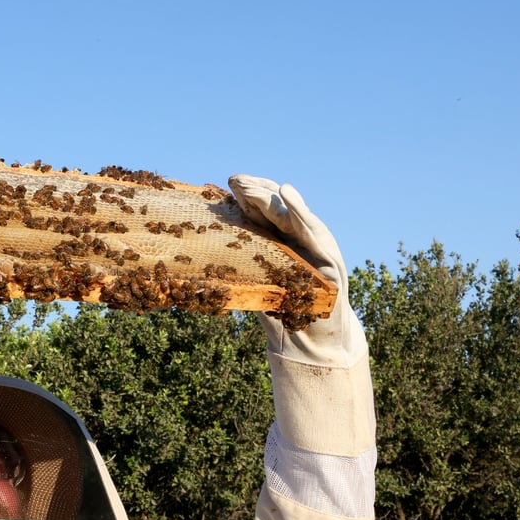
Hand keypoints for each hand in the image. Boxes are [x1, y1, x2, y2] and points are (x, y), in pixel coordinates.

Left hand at [228, 174, 359, 367]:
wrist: (315, 338)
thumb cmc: (283, 313)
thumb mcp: (256, 289)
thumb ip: (235, 278)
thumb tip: (192, 284)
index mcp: (277, 239)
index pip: (261, 209)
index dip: (246, 195)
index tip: (227, 185)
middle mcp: (296, 236)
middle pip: (273, 206)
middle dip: (254, 192)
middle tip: (234, 181)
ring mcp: (313, 242)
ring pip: (288, 214)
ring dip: (268, 198)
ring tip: (251, 187)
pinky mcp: (327, 254)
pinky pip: (310, 229)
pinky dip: (299, 209)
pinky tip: (287, 193)